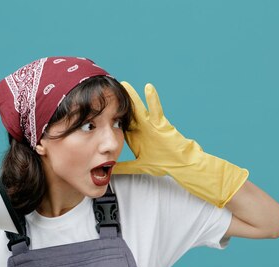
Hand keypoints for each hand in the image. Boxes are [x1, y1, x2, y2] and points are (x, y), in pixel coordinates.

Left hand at [114, 82, 247, 207]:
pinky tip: (148, 88)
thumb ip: (126, 167)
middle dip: (118, 104)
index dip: (108, 118)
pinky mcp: (162, 124)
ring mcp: (152, 125)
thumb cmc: (165, 163)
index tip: (96, 110)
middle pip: (127, 114)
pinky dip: (153, 99)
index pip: (119, 125)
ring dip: (133, 97)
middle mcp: (143, 128)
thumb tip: (111, 171)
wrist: (182, 164)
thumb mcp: (140, 166)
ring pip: (140, 109)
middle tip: (106, 91)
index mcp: (136, 137)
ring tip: (124, 84)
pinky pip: (157, 110)